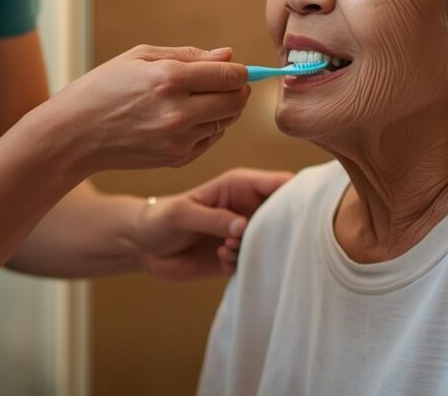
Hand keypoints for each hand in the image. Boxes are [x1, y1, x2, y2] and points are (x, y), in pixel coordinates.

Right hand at [40, 45, 250, 173]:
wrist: (74, 135)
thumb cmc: (103, 89)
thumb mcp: (140, 58)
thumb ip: (188, 55)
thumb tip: (228, 55)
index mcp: (169, 79)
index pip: (230, 76)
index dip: (239, 70)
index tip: (234, 69)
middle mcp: (178, 112)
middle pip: (235, 101)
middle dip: (236, 90)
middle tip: (223, 84)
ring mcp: (179, 140)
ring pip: (226, 122)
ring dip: (222, 109)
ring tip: (198, 100)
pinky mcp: (177, 159)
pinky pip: (210, 140)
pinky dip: (208, 128)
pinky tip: (186, 119)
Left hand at [135, 168, 292, 280]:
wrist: (144, 246)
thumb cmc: (160, 219)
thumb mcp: (182, 214)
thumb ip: (212, 218)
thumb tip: (244, 227)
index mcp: (241, 185)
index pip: (282, 183)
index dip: (300, 194)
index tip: (304, 213)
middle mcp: (249, 206)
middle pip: (287, 214)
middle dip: (281, 230)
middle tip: (254, 239)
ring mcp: (245, 232)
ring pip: (274, 242)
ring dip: (256, 250)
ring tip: (226, 248)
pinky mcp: (238, 255)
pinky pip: (256, 262)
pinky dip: (243, 263)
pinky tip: (220, 258)